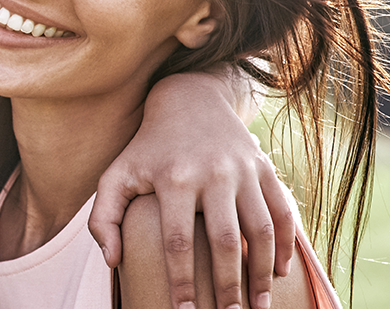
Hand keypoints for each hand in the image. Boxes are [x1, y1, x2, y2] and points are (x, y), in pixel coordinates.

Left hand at [88, 70, 295, 308]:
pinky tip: (280, 273)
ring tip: (259, 305)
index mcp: (174, 179)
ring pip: (261, 230)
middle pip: (224, 241)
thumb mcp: (116, 175)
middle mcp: (212, 175)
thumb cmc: (146, 149)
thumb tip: (112, 260)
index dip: (181, 280)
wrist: (188, 101)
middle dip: (228, 286)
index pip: (177, 241)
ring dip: (263, 273)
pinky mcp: (265, 169)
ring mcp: (243, 171)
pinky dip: (285, 245)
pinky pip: (282, 213)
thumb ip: (103, 218)